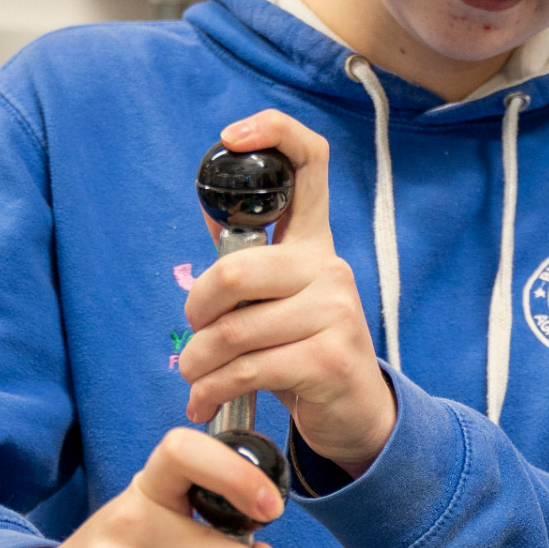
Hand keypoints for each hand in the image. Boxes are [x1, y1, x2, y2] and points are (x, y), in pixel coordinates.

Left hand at [180, 110, 396, 475]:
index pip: (309, 162)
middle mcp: (330, 267)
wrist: (355, 413)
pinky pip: (249, 369)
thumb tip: (210, 208)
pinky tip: (206, 401)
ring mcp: (336, 312)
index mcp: (314, 243)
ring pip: (235, 331)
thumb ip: (248, 260)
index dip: (273, 134)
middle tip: (193, 336)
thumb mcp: (278, 301)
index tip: (231, 138)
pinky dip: (214, 391)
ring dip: (199, 364)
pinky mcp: (330, 359)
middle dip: (197, 311)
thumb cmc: (304, 351)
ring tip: (196, 379)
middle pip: (237, 269)